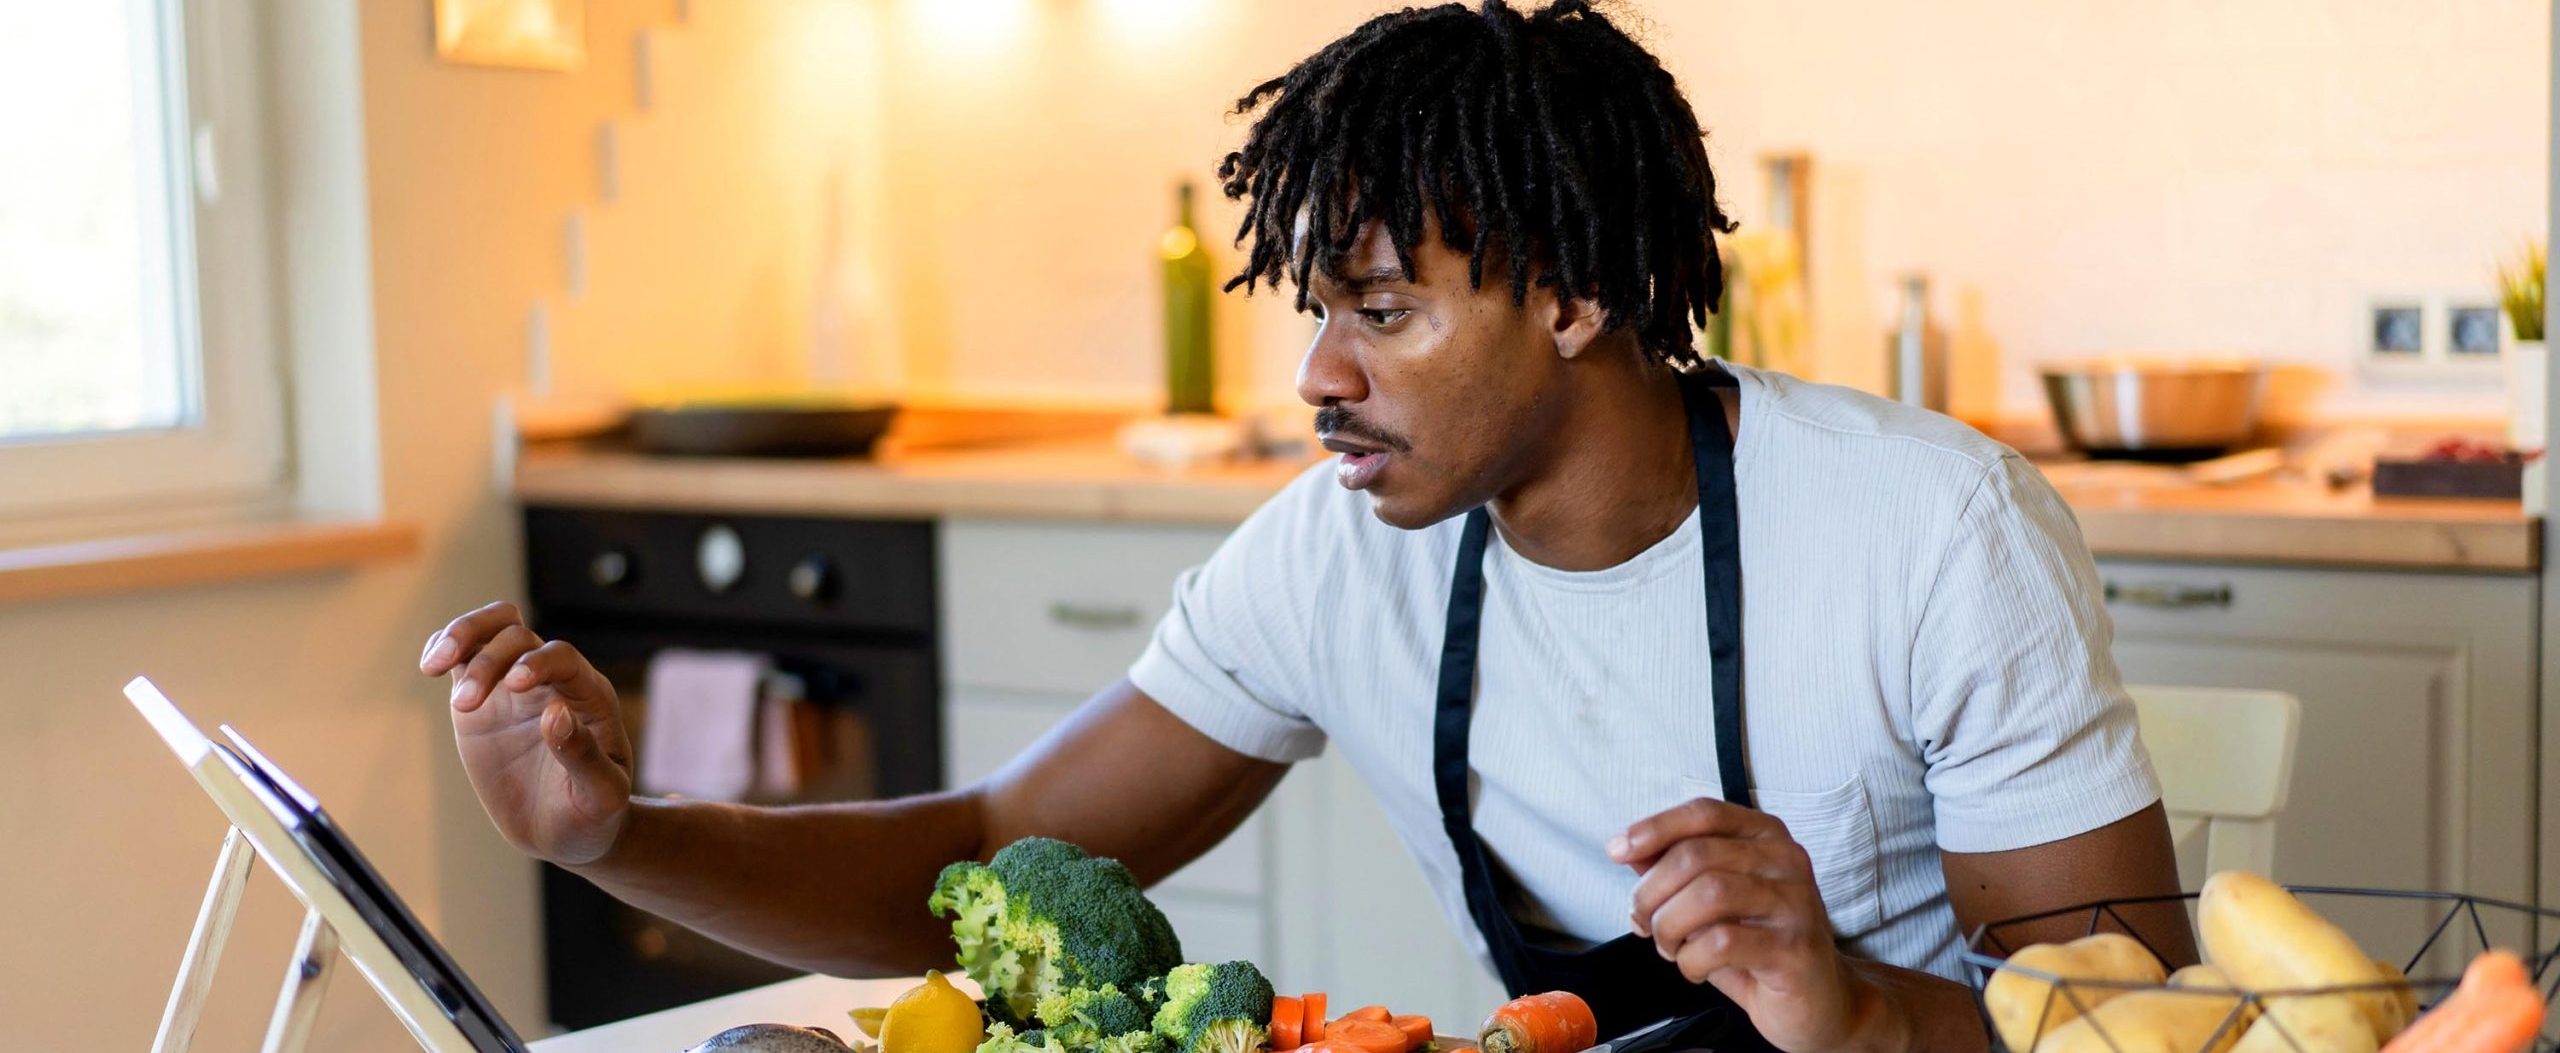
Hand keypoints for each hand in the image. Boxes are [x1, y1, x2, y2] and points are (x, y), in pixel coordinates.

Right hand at [420, 601, 633, 866]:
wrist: (564, 830)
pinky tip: (430, 664)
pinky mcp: (483, 698)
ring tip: (433, 667)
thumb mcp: (600, 795)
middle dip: (489, 661)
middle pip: (518, 635)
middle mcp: (552, 681)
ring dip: (461, 636)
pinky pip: (465, 654)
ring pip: (490, 630)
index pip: (563, 658)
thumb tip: (555, 713)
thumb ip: (583, 756)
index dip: (538, 663)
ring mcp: (514, 685)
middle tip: (464, 705)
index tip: (515, 686)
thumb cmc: (592, 813)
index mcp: (589, 697)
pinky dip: (444, 645)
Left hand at [1612, 799, 1889, 1052]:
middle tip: (1642, 922)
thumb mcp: (1713, 901)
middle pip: (1696, 856)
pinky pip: (1721, 942)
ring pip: (1707, 895)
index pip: (1704, 813)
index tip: (1618, 851)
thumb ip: (1675, 869)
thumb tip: (1630, 851)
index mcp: (1765, 836)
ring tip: (1670, 947)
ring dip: (1669, 926)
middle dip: (1651, 892)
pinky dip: (1691, 959)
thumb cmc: (1759, 946)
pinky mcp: (1794, 948)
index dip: (1654, 828)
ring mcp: (1795, 902)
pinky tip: (1695, 968)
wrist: (1820, 1001)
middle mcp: (1786, 860)